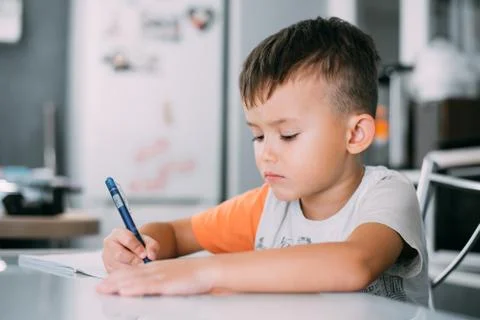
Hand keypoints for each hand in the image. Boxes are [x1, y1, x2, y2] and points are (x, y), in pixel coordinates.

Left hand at [96, 258, 217, 295]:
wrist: (207, 270)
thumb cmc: (194, 275)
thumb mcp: (174, 275)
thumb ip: (162, 281)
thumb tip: (154, 288)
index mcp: (157, 268)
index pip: (133, 272)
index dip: (118, 277)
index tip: (106, 282)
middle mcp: (155, 270)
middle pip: (129, 275)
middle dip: (112, 281)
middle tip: (98, 287)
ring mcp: (160, 276)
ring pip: (134, 280)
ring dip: (117, 284)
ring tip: (103, 289)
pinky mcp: (166, 284)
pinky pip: (146, 286)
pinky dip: (134, 287)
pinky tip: (124, 290)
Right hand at [102, 228, 160, 272]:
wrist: (132, 251)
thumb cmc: (139, 245)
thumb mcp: (147, 241)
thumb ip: (152, 245)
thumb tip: (151, 256)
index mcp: (118, 233)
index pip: (127, 239)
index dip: (137, 247)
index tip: (144, 254)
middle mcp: (109, 245)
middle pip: (119, 254)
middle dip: (133, 260)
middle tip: (142, 263)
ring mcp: (107, 258)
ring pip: (118, 266)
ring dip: (131, 269)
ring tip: (140, 268)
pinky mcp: (108, 270)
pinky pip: (118, 275)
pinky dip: (128, 276)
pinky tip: (135, 274)